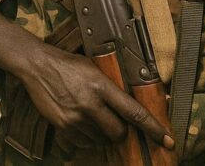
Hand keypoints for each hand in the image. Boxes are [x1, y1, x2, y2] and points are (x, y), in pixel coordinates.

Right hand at [18, 43, 173, 153]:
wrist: (36, 65)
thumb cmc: (67, 64)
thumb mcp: (94, 68)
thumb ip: (113, 86)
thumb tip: (139, 100)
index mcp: (101, 86)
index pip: (134, 113)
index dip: (154, 129)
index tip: (168, 141)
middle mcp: (90, 103)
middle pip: (119, 133)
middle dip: (121, 131)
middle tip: (115, 122)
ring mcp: (75, 117)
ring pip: (101, 138)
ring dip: (101, 132)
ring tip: (90, 115)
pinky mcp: (63, 125)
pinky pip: (84, 141)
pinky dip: (87, 136)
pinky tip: (80, 120)